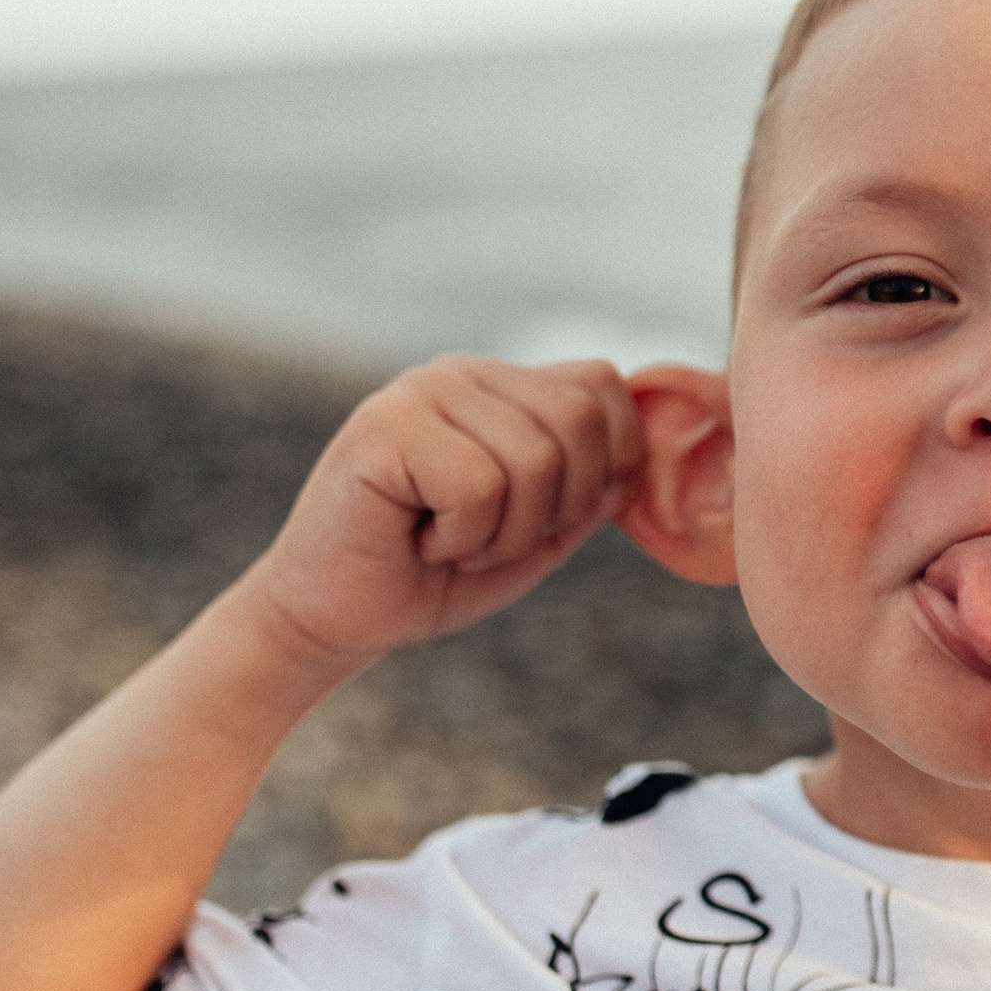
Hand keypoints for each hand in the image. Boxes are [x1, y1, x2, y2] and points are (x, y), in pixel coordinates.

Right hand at [243, 356, 642, 669]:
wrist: (334, 618)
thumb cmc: (437, 576)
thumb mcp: (541, 531)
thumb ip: (594, 486)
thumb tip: (656, 450)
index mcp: (504, 386)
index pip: (604, 386)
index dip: (610, 463)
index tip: (557, 519)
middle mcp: (463, 372)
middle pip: (581, 418)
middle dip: (558, 506)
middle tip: (493, 539)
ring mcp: (421, 391)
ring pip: (536, 459)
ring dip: (505, 532)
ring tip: (451, 541)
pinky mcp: (384, 425)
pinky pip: (480, 485)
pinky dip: (463, 537)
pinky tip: (419, 540)